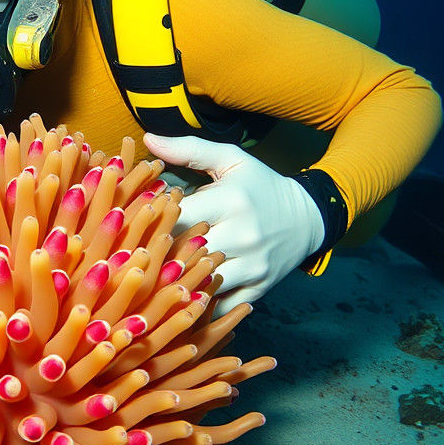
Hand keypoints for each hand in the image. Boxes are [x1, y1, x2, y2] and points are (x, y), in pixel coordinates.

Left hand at [143, 134, 325, 313]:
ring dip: (175, 281)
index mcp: (231, 200)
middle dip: (158, 252)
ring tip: (153, 275)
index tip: (138, 219)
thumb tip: (147, 139)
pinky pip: (219, 306)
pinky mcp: (258, 289)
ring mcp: (252, 266)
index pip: (178, 215)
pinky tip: (180, 298)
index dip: (153, 219)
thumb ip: (188, 149)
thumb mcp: (230, 159)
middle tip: (135, 252)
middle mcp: (244, 235)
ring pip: (200, 282)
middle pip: (185, 252)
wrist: (307, 218)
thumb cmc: (259, 185)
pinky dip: (198, 304)